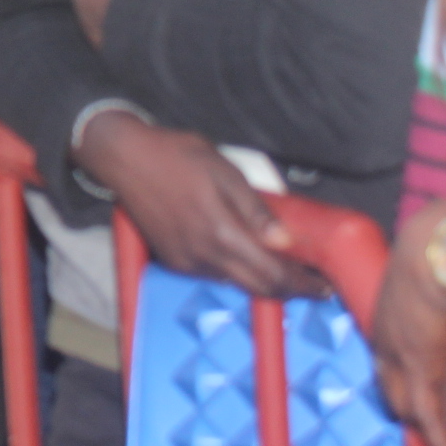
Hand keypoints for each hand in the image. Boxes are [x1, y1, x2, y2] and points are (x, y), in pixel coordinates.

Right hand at [77, 112, 323, 298]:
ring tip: (280, 267)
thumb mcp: (224, 170)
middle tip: (310, 283)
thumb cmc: (176, 155)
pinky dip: (235, 272)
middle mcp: (204, 256)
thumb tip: (285, 242)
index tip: (323, 285)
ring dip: (262, 281)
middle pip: (257, 288)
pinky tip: (241, 254)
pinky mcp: (172, 259)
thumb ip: (256, 210)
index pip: (273, 275)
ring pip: (235, 283)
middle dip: (288, 290)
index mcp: (222, 233)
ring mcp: (186, 261)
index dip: (302, 284)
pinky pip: (213, 274)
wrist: (123, 158)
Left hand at [375, 198, 445, 445]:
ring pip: (404, 400)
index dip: (398, 379)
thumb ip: (431, 290)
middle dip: (405, 405)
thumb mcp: (427, 276)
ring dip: (422, 422)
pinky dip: (438, 433)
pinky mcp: (421, 362)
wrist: (438, 247)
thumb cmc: (438, 252)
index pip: (385, 358)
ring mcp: (398, 351)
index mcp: (385, 314)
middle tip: (424, 424)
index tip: (409, 394)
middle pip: (388, 384)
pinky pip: (427, 409)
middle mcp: (384, 336)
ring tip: (441, 444)